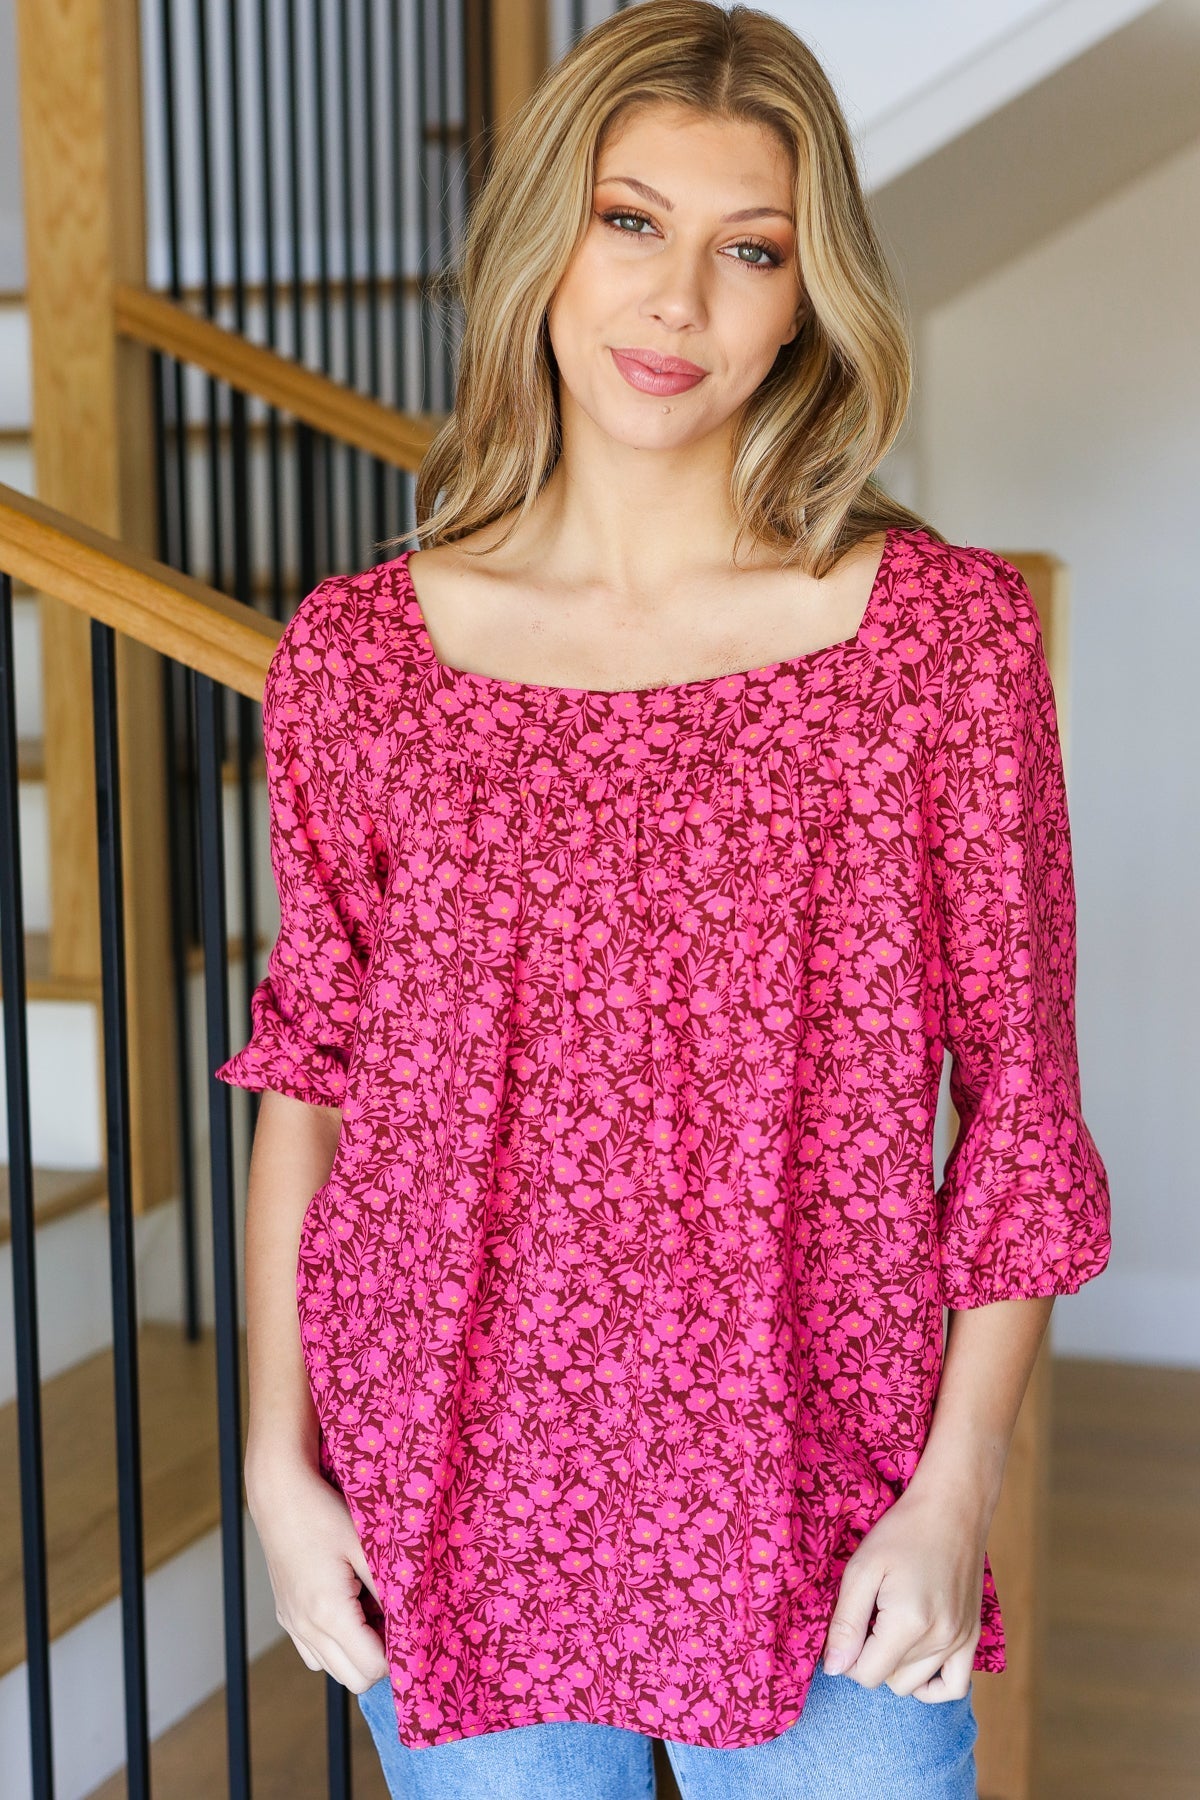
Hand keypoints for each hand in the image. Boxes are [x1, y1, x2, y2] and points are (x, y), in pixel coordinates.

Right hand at [247, 1454, 388, 1692]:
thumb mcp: (366, 1547)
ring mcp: (292, 1624)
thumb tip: (412, 1619)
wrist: (279, 1494)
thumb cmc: (325, 1514)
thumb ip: (390, 1589)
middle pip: (352, 1679)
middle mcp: (305, 1627)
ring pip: (331, 1669)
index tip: (411, 1629)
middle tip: (394, 1622)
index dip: (397, 1655)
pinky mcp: (286, 1616)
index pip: (371, 1668)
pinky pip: (313, 1652)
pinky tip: (347, 1610)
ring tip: (371, 1614)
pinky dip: (334, 1645)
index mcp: (328, 1613)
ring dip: (356, 1654)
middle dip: (379, 1660)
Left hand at [821, 1479, 985, 1701]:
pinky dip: (932, 1685)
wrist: (952, 1508)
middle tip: (869, 1618)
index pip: (867, 1675)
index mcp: (908, 1623)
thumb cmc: (902, 1531)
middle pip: (890, 1682)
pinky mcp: (973, 1637)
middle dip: (870, 1658)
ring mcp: (961, 1641)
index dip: (847, 1656)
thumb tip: (834, 1668)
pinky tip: (915, 1659)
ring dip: (896, 1666)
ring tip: (890, 1628)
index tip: (849, 1625)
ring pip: (916, 1686)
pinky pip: (955, 1686)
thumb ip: (846, 1622)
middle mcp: (940, 1640)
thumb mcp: (862, 1568)